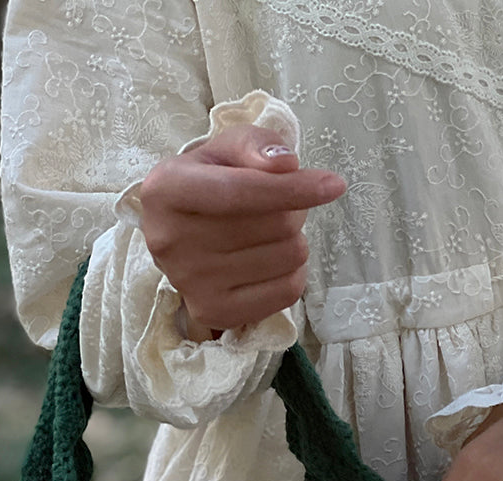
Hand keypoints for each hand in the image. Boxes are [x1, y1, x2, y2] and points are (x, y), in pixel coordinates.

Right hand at [137, 124, 345, 339]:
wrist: (174, 232)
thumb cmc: (206, 182)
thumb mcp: (224, 149)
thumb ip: (254, 145)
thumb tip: (286, 165)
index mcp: (167, 190)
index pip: (242, 192)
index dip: (293, 189)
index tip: (334, 185)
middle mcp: (172, 241)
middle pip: (275, 225)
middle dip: (293, 211)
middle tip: (278, 208)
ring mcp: (190, 283)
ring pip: (287, 256)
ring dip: (293, 239)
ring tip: (270, 234)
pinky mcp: (212, 313)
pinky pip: (286, 292)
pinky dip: (294, 272)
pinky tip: (274, 261)